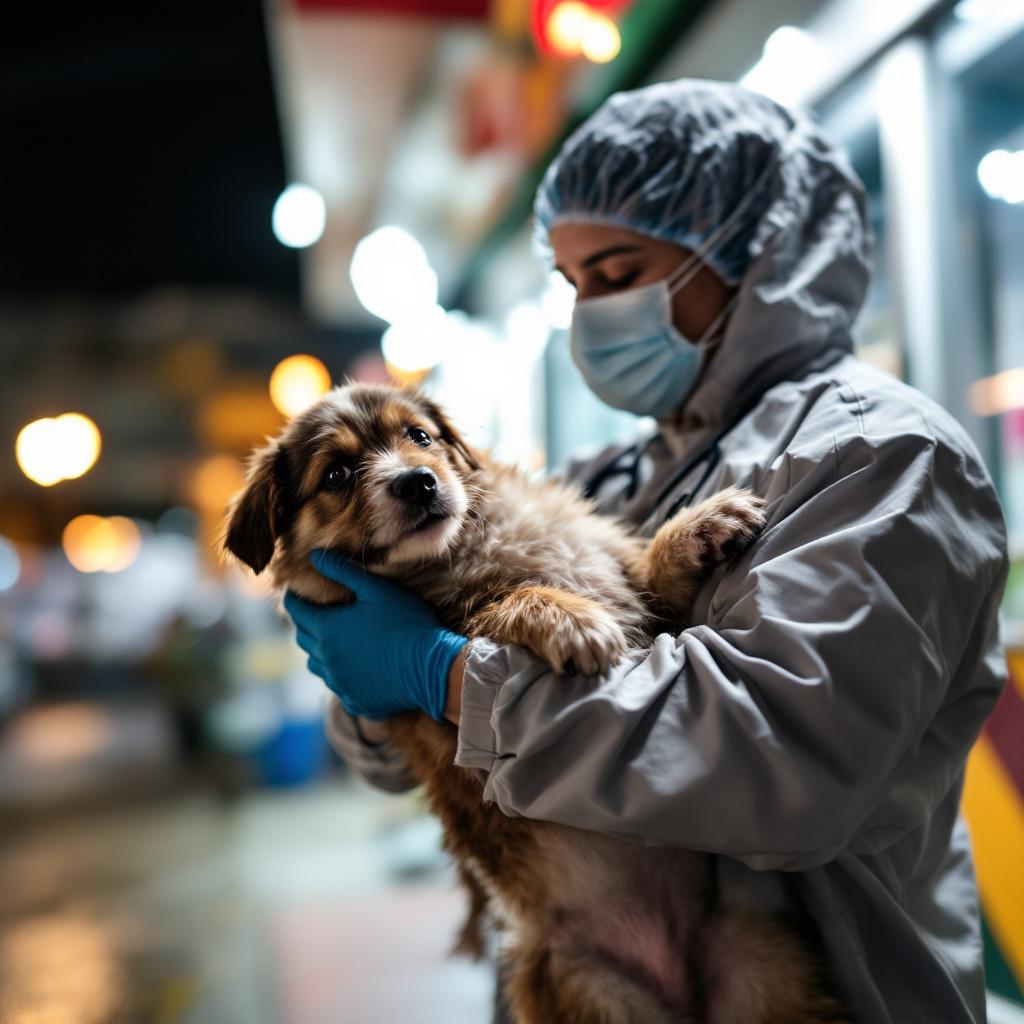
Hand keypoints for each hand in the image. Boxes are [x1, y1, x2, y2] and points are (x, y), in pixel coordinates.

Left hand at [284, 550, 467, 722]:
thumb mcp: (377, 589)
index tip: (296, 591)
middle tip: (315, 612)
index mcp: (328, 629)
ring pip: (315, 663)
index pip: (296, 611)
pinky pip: (336, 685)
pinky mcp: (354, 700)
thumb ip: (343, 571)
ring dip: (318, 649)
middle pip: (302, 638)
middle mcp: (326, 658)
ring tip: (332, 640)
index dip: (294, 598)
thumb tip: (314, 555)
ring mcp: (339, 682)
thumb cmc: (407, 623)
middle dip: (304, 622)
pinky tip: (354, 666)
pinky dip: (338, 673)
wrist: (432, 668)